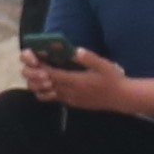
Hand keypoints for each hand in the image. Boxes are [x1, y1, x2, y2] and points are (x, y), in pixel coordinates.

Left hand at [25, 48, 153, 117]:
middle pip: (42, 85)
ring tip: (38, 73)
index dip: (39, 67)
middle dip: (33, 75)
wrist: (120, 98)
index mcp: (75, 80)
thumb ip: (89, 58)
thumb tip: (75, 50)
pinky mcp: (71, 103)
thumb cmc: (113, 79)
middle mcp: (69, 91)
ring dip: (37, 84)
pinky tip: (48, 82)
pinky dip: (45, 91)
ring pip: (44, 94)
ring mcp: (69, 99)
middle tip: (32, 64)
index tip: (33, 58)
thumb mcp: (104, 65)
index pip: (50, 74)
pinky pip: (53, 98)